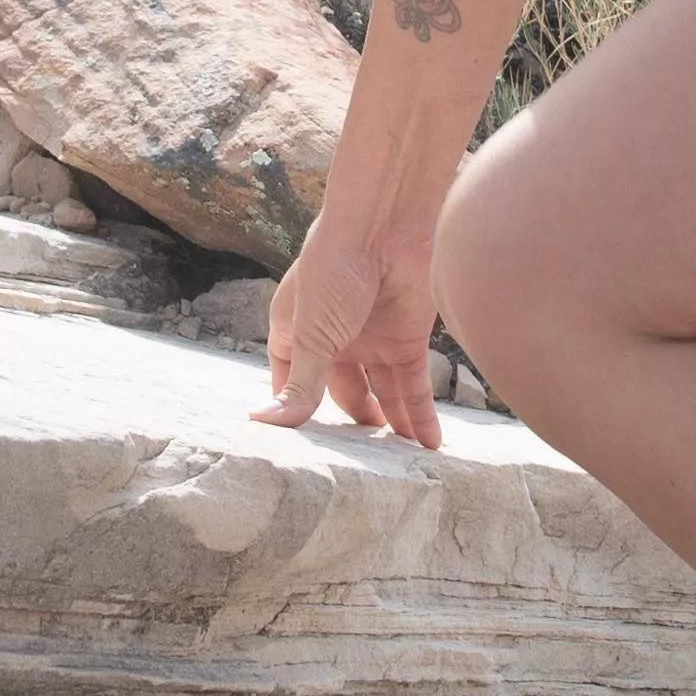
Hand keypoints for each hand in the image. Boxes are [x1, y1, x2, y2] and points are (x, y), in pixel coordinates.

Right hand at [258, 184, 446, 445]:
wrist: (385, 226)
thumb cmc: (333, 269)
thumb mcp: (311, 335)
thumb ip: (300, 385)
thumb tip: (267, 424)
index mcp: (296, 334)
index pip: (293, 386)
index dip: (298, 416)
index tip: (303, 456)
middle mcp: (334, 341)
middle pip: (341, 395)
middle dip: (351, 430)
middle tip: (360, 469)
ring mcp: (372, 341)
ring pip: (382, 396)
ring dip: (391, 429)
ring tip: (399, 468)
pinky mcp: (408, 340)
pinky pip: (414, 387)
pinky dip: (422, 415)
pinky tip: (428, 446)